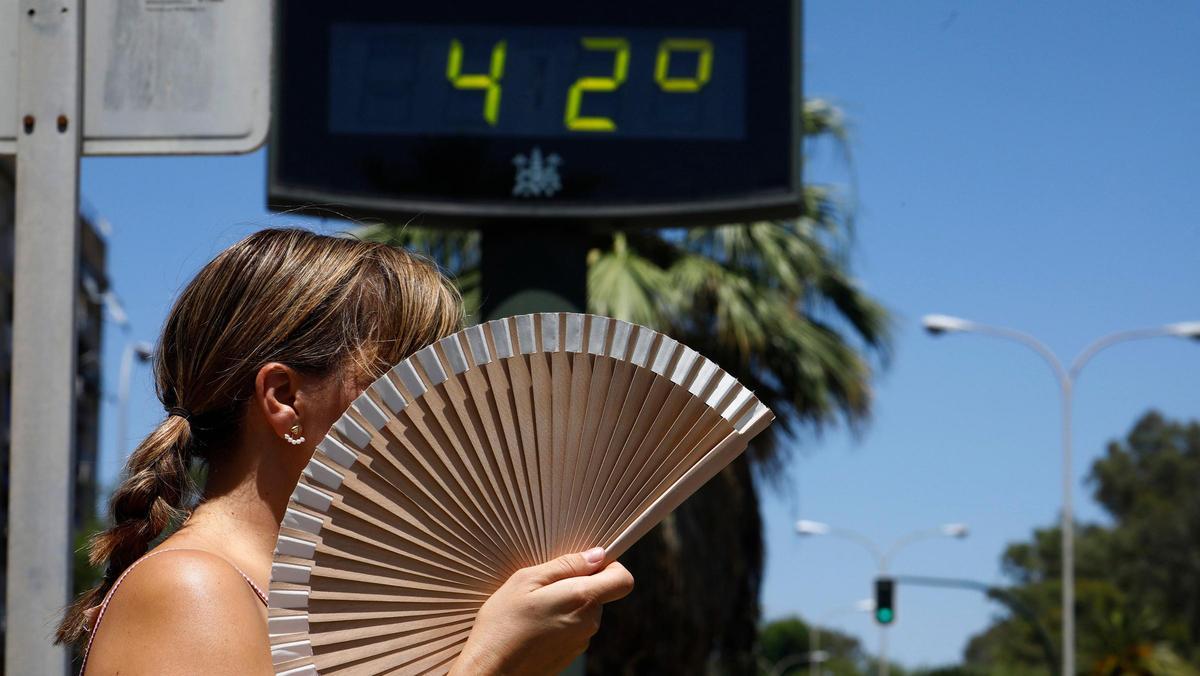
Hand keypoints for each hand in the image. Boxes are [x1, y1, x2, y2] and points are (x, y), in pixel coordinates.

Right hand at [450, 547, 634, 675]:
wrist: (491, 670)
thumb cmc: (503, 623)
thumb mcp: (527, 580)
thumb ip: (567, 564)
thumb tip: (597, 555)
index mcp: (582, 598)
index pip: (623, 580)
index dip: (610, 567)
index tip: (587, 564)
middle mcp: (589, 623)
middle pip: (601, 594)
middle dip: (580, 585)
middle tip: (545, 587)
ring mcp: (581, 642)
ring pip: (585, 611)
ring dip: (567, 605)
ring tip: (535, 609)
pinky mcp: (571, 655)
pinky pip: (575, 629)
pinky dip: (560, 623)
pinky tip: (535, 626)